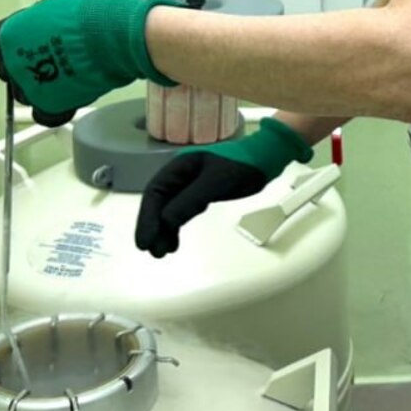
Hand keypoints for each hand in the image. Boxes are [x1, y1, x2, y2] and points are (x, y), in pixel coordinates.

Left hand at [0, 0, 180, 126]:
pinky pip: (44, 115)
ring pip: (25, 94)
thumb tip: (42, 26)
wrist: (109, 37)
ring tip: (62, 79)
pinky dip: (53, 110)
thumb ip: (39, 22)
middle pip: (10, 71)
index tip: (29, 46)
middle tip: (49, 62)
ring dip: (40, 88)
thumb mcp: (54, 5)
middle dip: (27, 68)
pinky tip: (64, 100)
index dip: (16, 46)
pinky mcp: (49, 106)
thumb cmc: (87, 16)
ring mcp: (29, 87)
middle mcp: (12, 63)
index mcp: (7, 35)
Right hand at [135, 117, 314, 256]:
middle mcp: (180, 174)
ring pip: (168, 209)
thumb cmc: (242, 166)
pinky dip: (175, 227)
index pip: (155, 192)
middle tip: (151, 251)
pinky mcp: (199, 193)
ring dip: (163, 230)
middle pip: (158, 202)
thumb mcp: (216, 183)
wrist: (265, 158)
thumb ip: (190, 201)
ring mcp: (188, 184)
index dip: (147, 218)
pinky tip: (173, 243)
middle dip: (152, 227)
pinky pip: (180, 211)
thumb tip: (166, 222)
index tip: (145, 241)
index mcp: (179, 166)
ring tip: (161, 252)